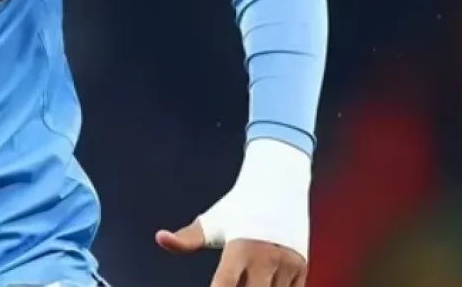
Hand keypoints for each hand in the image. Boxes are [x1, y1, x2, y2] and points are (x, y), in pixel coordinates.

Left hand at [156, 219, 306, 286]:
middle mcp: (265, 259)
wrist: (279, 184)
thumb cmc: (240, 205)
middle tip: (230, 284)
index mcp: (239, 248)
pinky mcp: (302, 269)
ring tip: (244, 281)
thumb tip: (159, 238)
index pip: (224, 285)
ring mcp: (287, 265)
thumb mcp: (213, 220)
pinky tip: (261, 283)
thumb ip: (187, 238)